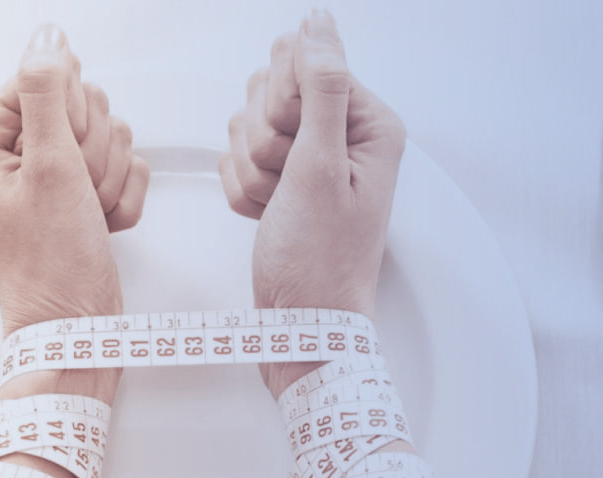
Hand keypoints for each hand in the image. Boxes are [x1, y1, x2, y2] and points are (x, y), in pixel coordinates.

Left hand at [0, 25, 149, 402]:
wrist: (76, 326)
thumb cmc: (50, 263)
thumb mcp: (49, 168)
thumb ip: (48, 93)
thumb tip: (48, 39)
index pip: (45, 79)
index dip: (68, 115)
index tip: (63, 156)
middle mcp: (15, 152)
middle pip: (82, 104)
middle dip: (93, 153)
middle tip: (75, 193)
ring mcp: (53, 173)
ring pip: (111, 135)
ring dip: (111, 179)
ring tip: (87, 216)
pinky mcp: (84, 193)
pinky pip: (126, 168)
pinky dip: (123, 199)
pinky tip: (102, 226)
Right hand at [220, 10, 405, 396]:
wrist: (300, 324)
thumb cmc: (320, 258)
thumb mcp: (322, 166)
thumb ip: (321, 86)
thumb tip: (319, 23)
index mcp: (367, 122)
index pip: (302, 62)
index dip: (285, 104)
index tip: (297, 147)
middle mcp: (340, 135)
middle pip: (269, 91)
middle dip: (264, 141)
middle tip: (289, 184)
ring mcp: (307, 159)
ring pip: (245, 126)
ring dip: (251, 171)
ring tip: (280, 207)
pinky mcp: (279, 181)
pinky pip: (235, 160)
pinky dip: (243, 191)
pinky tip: (267, 218)